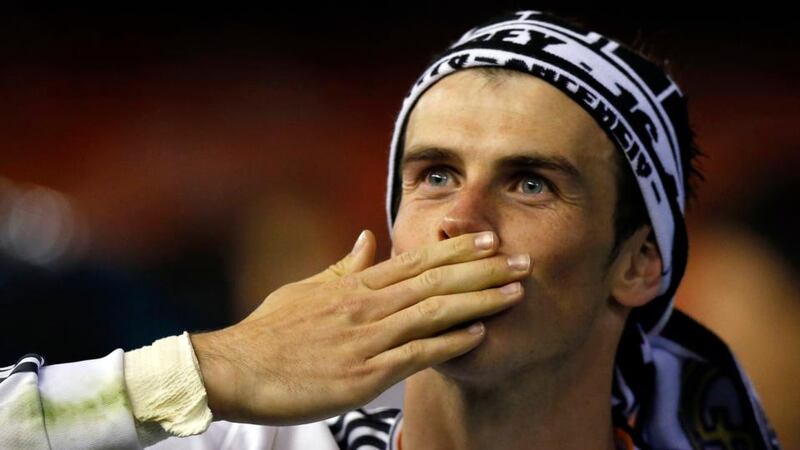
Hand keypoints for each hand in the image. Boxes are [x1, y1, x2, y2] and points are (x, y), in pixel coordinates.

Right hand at [190, 229, 530, 424]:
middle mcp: (366, 305)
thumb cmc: (268, 332)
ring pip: (434, 312)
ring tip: (516, 291)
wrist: (234, 369)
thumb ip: (343, 266)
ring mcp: (367, 339)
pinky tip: (480, 334)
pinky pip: (417, 354)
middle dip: (483, 269)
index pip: (415, 261)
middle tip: (523, 259)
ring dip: (479, 300)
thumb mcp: (305, 289)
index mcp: (353, 285)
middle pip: (435, 280)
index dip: (457, 250)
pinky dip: (451, 343)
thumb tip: (368, 240)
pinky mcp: (364, 374)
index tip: (490, 239)